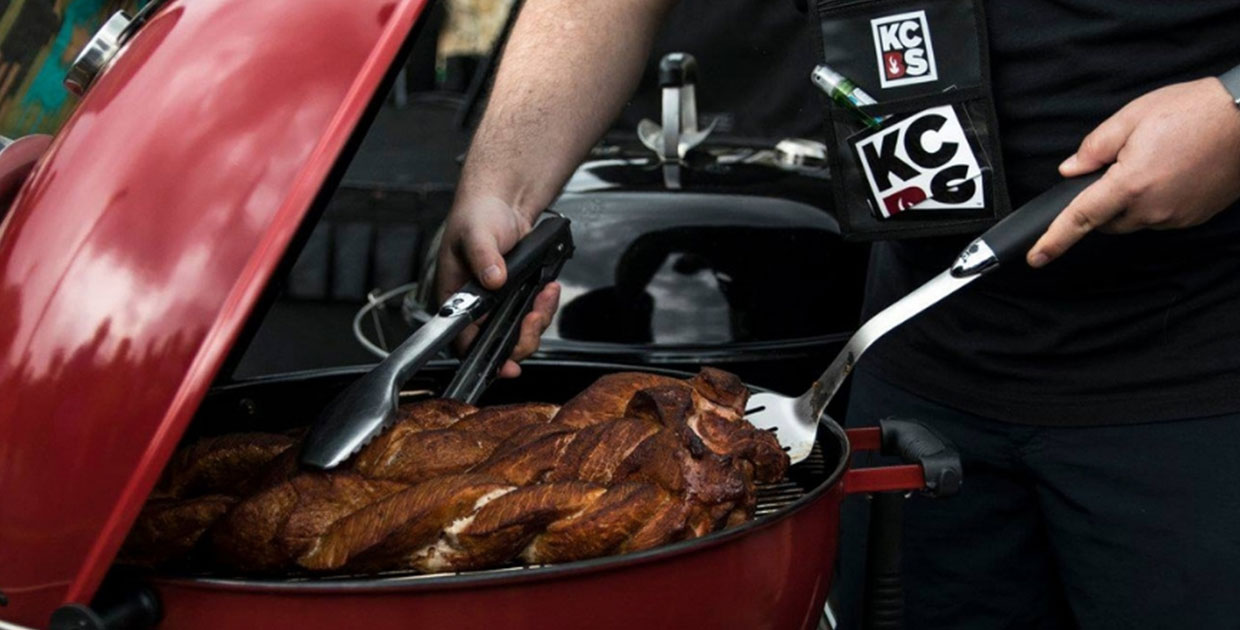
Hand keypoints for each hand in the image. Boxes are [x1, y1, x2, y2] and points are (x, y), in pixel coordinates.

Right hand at [435, 195, 560, 377]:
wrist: (502, 202)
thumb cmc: (477, 216)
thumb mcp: (477, 233)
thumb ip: (483, 256)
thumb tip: (492, 279)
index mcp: (454, 297)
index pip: (464, 341)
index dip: (486, 358)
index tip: (507, 365)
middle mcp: (475, 306)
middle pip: (498, 344)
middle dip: (522, 336)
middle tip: (534, 317)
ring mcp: (497, 304)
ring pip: (520, 332)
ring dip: (538, 319)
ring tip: (545, 294)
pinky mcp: (517, 297)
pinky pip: (533, 315)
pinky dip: (545, 306)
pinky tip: (548, 289)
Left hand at [1028, 77, 1239, 266]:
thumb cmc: (1195, 111)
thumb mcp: (1133, 117)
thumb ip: (1094, 147)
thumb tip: (1070, 170)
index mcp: (1130, 184)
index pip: (1080, 218)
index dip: (1055, 240)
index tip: (1036, 257)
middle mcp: (1152, 209)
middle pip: (1107, 220)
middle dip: (1102, 200)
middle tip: (1122, 164)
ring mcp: (1176, 217)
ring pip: (1134, 220)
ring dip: (1130, 200)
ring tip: (1154, 161)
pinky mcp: (1194, 218)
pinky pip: (1160, 217)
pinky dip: (1155, 201)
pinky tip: (1172, 172)